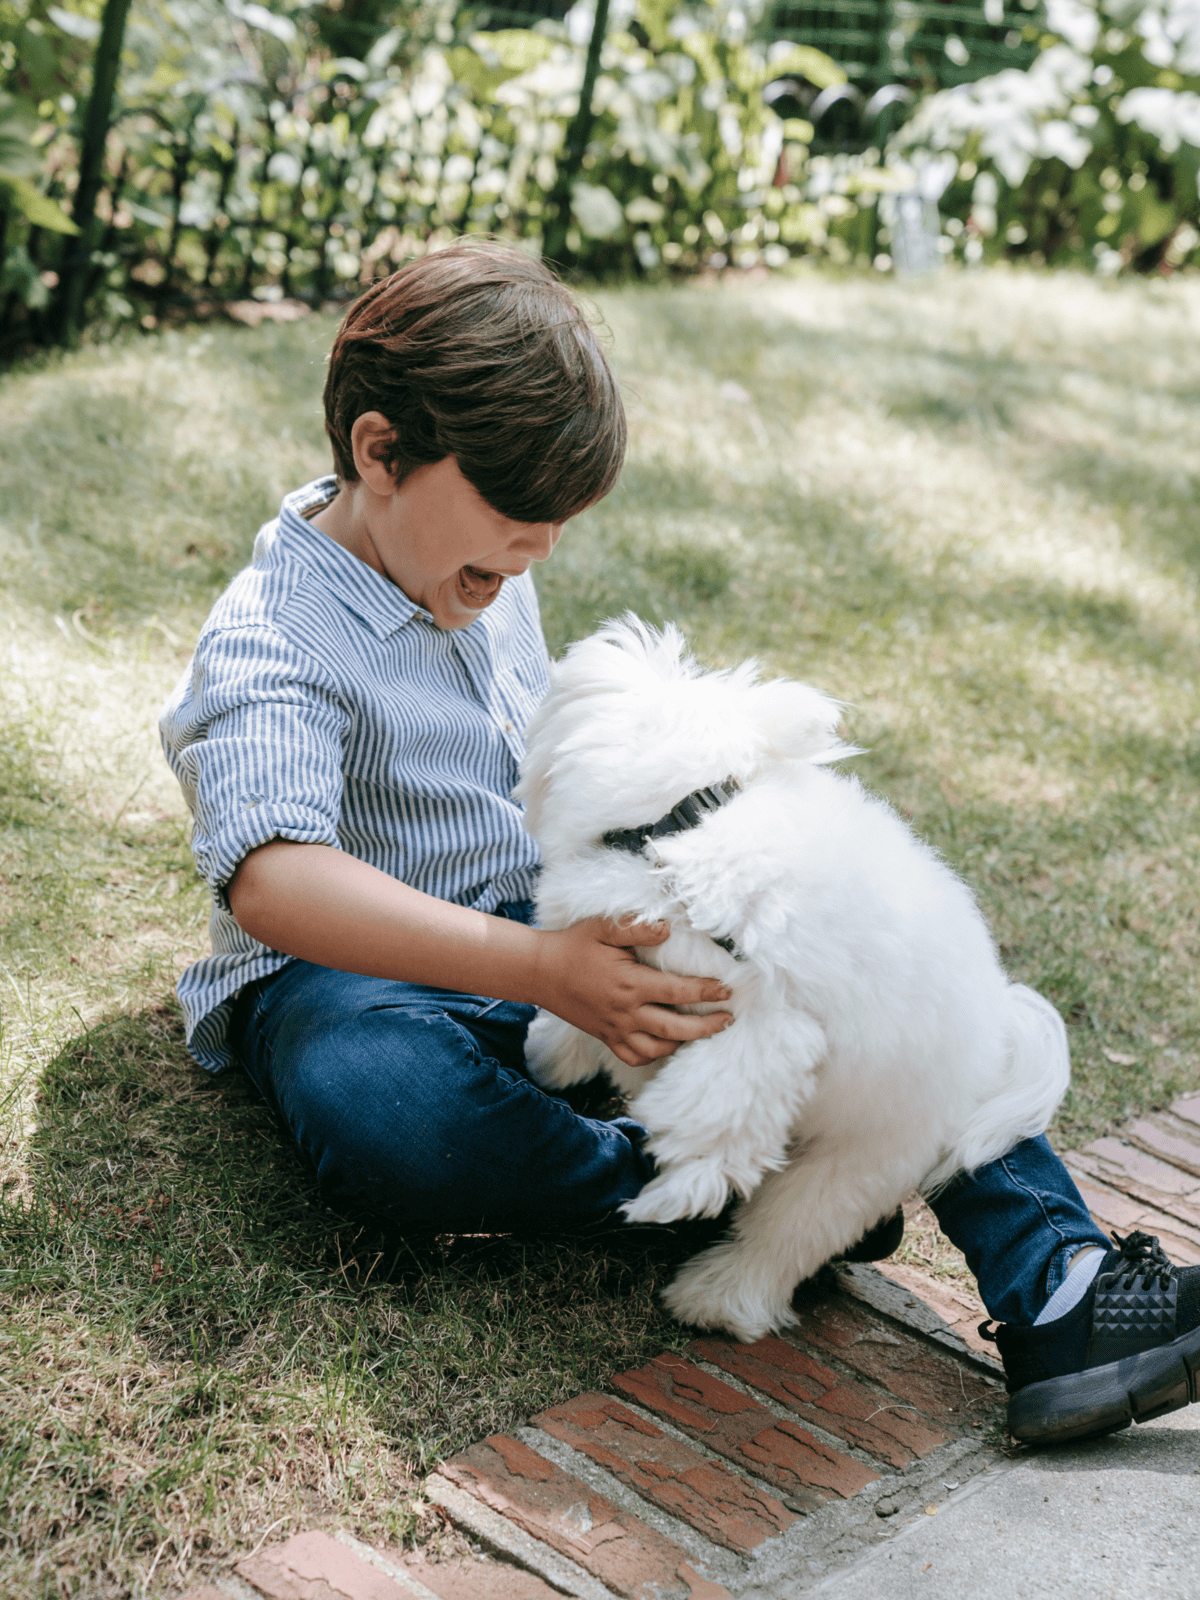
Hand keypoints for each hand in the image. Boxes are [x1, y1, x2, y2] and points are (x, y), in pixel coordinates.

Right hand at [532, 917, 732, 1068]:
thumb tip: (668, 929)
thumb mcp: (603, 927)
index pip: (679, 991)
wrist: (540, 972)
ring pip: (659, 1048)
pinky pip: (635, 1056)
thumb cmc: (574, 945)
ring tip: (703, 1032)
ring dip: (685, 1043)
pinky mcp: (605, 1037)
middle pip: (677, 1028)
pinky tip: (668, 1044)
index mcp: (630, 983)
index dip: (707, 991)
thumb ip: (637, 926)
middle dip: (708, 1026)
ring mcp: (615, 1029)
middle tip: (728, 1019)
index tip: (727, 990)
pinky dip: (655, 1055)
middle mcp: (626, 1012)